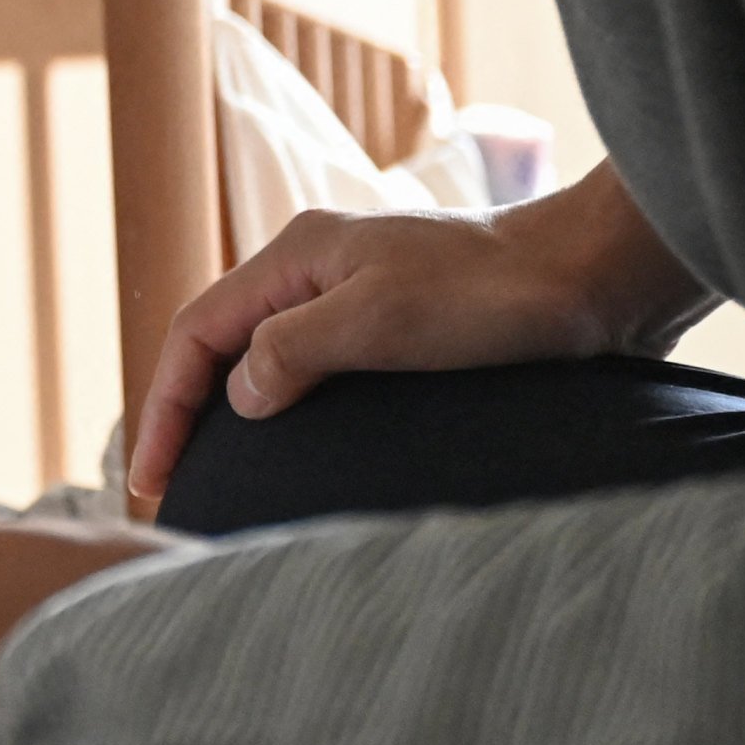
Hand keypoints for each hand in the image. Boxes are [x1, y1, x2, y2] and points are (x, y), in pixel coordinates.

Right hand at [124, 161, 717, 511]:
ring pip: (268, 359)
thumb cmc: (492, 294)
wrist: (593, 277)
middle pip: (222, 344)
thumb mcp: (381, 320)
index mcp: (296, 256)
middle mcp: (316, 272)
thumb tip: (239, 398)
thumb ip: (294, 351)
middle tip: (170, 488)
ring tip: (221, 478)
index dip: (165, 407)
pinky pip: (317, 371)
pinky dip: (287, 412)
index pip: (197, 332)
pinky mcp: (401, 329)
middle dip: (186, 413)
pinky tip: (297, 451)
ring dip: (234, 416)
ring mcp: (358, 298)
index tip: (152, 480)